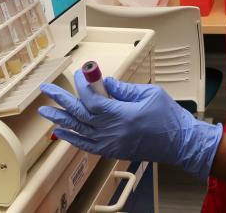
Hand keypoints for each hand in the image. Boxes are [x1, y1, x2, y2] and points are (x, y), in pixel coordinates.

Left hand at [38, 70, 223, 180]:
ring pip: (79, 131)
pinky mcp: (112, 151)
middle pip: (80, 115)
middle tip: (46, 89)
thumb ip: (124, 89)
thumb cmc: (169, 117)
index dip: (83, 87)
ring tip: (45, 111)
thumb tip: (104, 83)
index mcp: (122, 116)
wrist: (180, 143)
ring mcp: (111, 144)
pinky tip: (60, 132)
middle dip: (61, 101)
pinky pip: (87, 146)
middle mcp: (112, 132)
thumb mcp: (149, 94)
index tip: (79, 74)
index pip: (92, 101)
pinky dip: (72, 139)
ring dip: (61, 119)